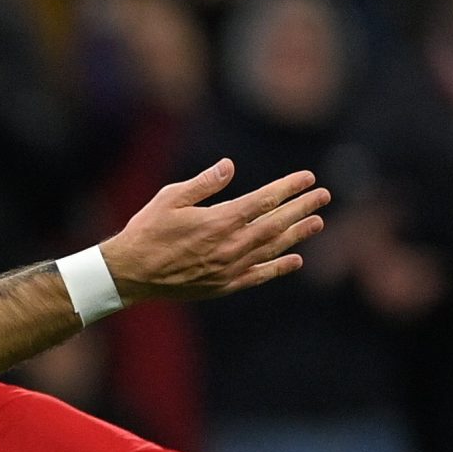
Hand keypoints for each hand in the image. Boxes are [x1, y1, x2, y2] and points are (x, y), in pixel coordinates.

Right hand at [100, 159, 327, 303]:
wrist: (128, 274)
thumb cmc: (146, 231)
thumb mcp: (170, 198)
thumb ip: (203, 183)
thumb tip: (230, 166)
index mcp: (219, 221)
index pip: (264, 201)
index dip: (289, 188)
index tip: (308, 178)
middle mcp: (230, 246)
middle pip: (276, 224)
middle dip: (301, 208)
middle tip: (323, 196)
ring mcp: (228, 268)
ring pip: (272, 249)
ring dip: (297, 235)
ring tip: (317, 223)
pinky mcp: (222, 285)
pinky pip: (257, 276)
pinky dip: (277, 268)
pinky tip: (294, 260)